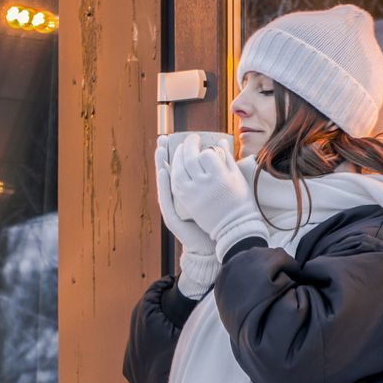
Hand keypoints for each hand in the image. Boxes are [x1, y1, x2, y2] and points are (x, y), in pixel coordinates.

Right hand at [154, 134, 213, 256]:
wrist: (220, 245)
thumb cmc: (222, 219)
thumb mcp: (219, 192)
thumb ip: (217, 174)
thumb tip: (221, 150)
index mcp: (189, 192)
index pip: (179, 169)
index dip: (174, 153)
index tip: (174, 137)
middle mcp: (180, 199)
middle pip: (169, 173)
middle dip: (165, 154)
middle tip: (163, 137)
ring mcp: (176, 209)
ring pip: (165, 184)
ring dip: (160, 165)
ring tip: (160, 149)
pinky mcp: (175, 218)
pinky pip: (167, 199)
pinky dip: (164, 185)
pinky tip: (163, 171)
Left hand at [168, 134, 261, 251]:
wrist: (233, 227)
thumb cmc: (240, 201)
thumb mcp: (238, 178)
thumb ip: (227, 158)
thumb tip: (220, 141)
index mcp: (220, 178)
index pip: (207, 155)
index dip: (206, 149)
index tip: (208, 147)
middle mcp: (204, 185)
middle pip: (190, 159)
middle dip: (190, 144)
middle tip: (192, 138)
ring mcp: (192, 193)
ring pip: (179, 169)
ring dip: (177, 155)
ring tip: (181, 148)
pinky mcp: (186, 201)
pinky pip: (175, 182)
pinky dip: (173, 170)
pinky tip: (176, 164)